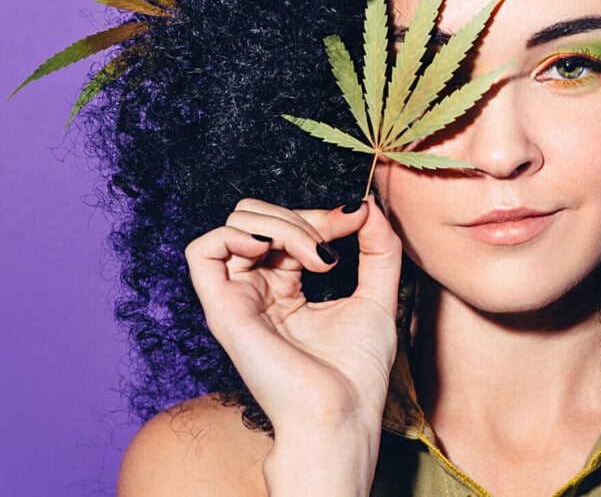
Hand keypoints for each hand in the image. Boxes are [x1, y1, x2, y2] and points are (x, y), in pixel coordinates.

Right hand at [185, 194, 401, 433]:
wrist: (343, 412)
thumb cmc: (357, 370)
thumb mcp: (378, 294)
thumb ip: (379, 249)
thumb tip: (367, 206)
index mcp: (287, 288)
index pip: (289, 227)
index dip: (323, 214)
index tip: (358, 219)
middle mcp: (258, 290)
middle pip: (259, 218)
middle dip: (301, 216)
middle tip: (332, 247)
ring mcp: (239, 299)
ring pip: (237, 224)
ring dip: (282, 224)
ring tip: (314, 257)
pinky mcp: (224, 311)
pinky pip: (202, 251)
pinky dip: (234, 234)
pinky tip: (272, 250)